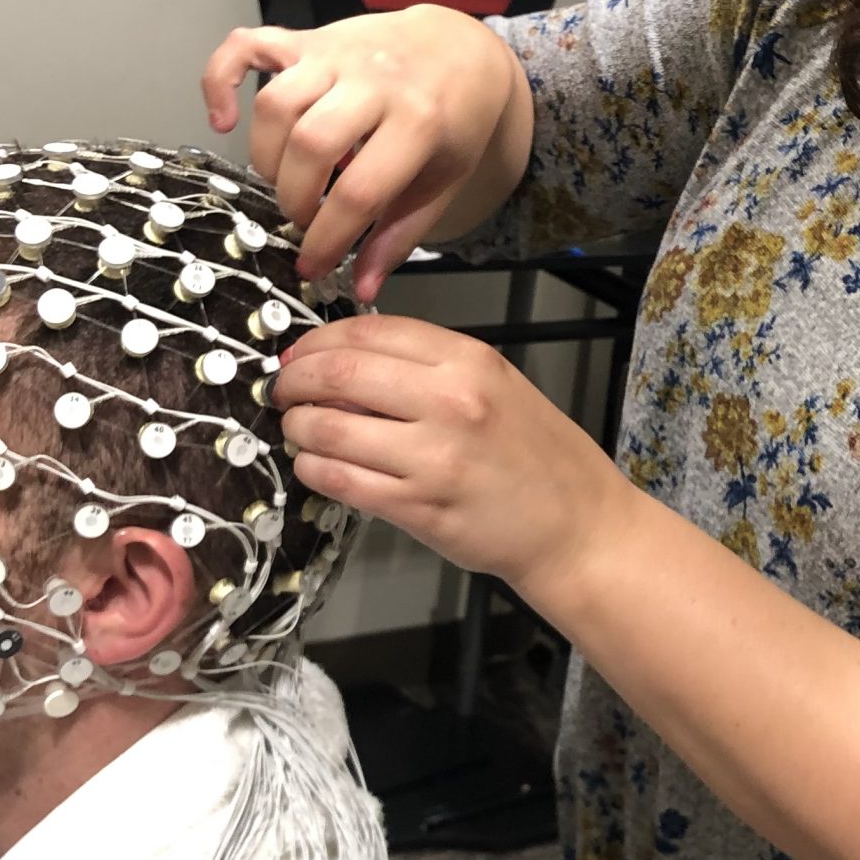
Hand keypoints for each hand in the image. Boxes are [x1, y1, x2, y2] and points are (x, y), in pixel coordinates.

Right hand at [200, 7, 530, 300]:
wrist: (458, 48)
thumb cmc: (452, 121)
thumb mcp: (442, 182)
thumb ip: (399, 236)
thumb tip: (360, 290)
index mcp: (419, 121)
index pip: (360, 191)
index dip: (328, 239)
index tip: (314, 265)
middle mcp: (373, 80)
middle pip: (310, 144)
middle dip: (296, 197)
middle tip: (305, 217)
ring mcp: (335, 53)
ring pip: (275, 104)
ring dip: (266, 156)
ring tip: (286, 180)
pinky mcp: (306, 38)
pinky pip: (244, 47)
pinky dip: (219, 81)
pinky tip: (223, 120)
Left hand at [274, 317, 629, 603]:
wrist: (576, 527)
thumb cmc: (538, 457)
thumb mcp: (497, 385)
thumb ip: (429, 368)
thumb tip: (347, 360)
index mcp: (469, 361)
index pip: (368, 333)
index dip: (318, 341)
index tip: (299, 355)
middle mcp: (449, 402)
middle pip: (338, 374)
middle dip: (294, 381)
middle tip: (282, 391)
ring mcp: (432, 458)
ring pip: (328, 429)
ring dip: (298, 428)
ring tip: (298, 430)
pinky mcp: (419, 508)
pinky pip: (340, 480)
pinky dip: (313, 469)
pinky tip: (314, 465)